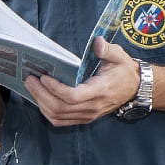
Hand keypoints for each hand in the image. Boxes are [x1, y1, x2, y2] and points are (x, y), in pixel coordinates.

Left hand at [26, 37, 141, 126]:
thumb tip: (97, 43)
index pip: (73, 96)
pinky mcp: (84, 118)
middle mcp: (93, 107)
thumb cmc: (124, 71)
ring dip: (41, 103)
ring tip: (31, 87)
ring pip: (58, 117)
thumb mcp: (120, 56)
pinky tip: (40, 99)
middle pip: (61, 108)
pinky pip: (61, 121)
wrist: (135, 89)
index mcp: (100, 90)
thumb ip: (108, 50)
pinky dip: (47, 112)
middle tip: (29, 79)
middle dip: (41, 94)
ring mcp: (88, 115)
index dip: (56, 89)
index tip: (44, 77)